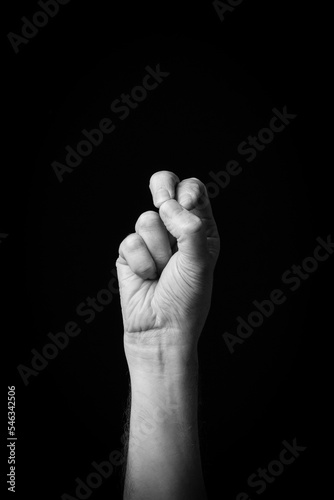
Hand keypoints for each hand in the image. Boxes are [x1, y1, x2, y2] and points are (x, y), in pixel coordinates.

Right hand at [116, 170, 219, 369]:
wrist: (161, 330)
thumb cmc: (186, 299)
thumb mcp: (199, 262)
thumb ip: (189, 229)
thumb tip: (165, 205)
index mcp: (200, 229)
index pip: (193, 191)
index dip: (186, 191)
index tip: (184, 204)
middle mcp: (175, 230)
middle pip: (164, 188)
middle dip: (162, 190)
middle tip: (162, 202)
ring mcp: (151, 240)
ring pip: (146, 220)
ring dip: (156, 250)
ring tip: (161, 271)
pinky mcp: (129, 253)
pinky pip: (130, 242)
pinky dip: (140, 263)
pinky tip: (146, 278)